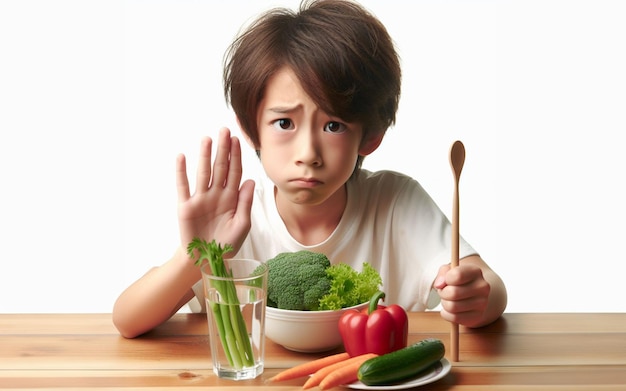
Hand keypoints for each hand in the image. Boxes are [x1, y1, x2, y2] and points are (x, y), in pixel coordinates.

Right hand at [176, 128, 254, 257]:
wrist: (208, 260)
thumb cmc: (227, 243)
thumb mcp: (242, 225)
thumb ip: (245, 203)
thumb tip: (250, 181)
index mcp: (231, 198)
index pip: (235, 172)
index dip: (236, 157)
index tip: (237, 140)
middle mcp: (216, 195)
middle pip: (220, 168)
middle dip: (223, 150)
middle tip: (224, 131)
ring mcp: (200, 199)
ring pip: (203, 173)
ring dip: (204, 156)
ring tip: (207, 139)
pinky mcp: (185, 207)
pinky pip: (183, 187)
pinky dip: (181, 172)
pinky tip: (182, 157)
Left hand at [433, 258, 490, 327]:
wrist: (474, 293)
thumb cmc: (458, 280)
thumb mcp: (449, 271)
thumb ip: (442, 273)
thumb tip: (439, 285)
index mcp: (475, 271)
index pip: (457, 275)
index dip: (446, 279)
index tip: (446, 280)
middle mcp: (482, 287)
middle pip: (453, 293)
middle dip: (443, 293)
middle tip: (444, 291)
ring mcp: (482, 303)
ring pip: (452, 307)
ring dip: (444, 303)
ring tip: (448, 299)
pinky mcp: (478, 316)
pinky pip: (454, 318)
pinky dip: (447, 314)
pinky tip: (450, 309)